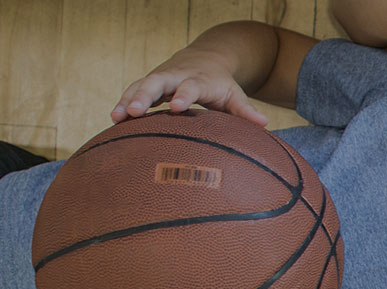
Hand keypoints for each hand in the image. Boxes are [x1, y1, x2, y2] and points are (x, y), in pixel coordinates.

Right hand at [113, 48, 267, 125]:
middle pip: (157, 82)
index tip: (176, 107)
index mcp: (199, 79)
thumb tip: (264, 124)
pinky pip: (132, 92)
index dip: (183, 95)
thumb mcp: (234, 94)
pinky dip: (123, 103)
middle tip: (134, 111)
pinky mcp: (148, 84)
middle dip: (145, 95)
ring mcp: (160, 78)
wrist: (206, 58)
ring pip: (140, 85)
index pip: (190, 86)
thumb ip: (245, 110)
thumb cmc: (220, 83)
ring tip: (116, 118)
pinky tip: (114, 120)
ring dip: (128, 100)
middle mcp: (176, 76)